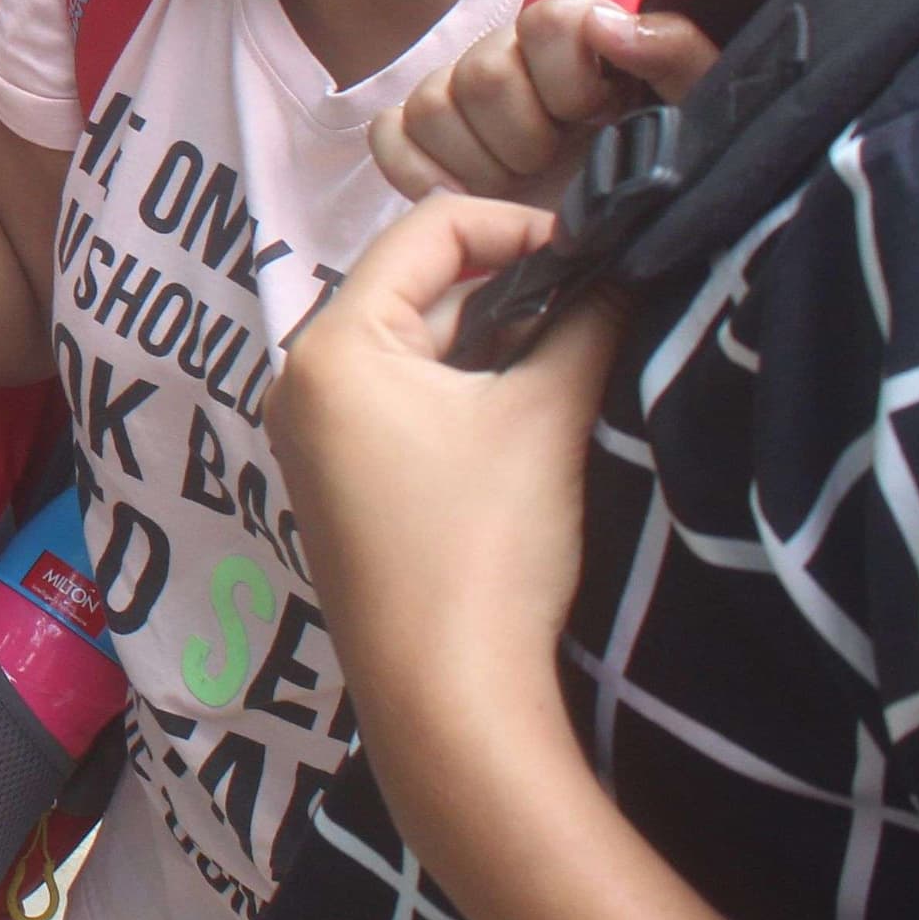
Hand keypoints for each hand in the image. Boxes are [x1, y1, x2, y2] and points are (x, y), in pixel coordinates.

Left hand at [274, 195, 618, 725]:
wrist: (449, 696)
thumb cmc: (488, 545)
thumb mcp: (545, 415)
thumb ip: (584, 323)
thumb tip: (617, 270)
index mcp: (330, 345)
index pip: (426, 231)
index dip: (517, 223)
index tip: (595, 248)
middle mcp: (300, 379)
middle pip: (412, 286)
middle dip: (507, 281)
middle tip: (597, 294)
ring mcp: (312, 435)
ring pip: (412, 345)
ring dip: (490, 335)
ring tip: (576, 342)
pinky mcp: (339, 482)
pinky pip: (400, 399)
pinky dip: (462, 385)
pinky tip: (528, 402)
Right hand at [372, 0, 718, 205]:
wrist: (624, 233)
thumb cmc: (660, 167)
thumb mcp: (695, 109)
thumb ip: (673, 52)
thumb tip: (609, 26)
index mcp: (574, 38)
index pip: (546, 21)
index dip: (566, 80)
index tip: (596, 118)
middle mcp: (508, 57)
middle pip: (481, 75)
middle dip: (523, 138)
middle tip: (557, 168)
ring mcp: (456, 99)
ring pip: (429, 104)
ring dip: (476, 163)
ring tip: (517, 190)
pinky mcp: (421, 140)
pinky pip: (389, 134)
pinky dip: (417, 170)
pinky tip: (462, 196)